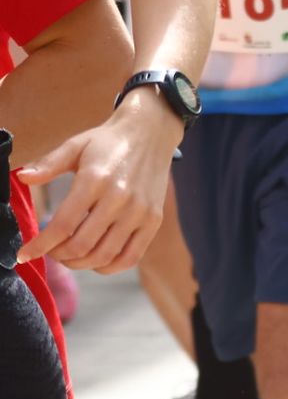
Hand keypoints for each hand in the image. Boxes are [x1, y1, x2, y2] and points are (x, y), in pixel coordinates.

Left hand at [15, 94, 183, 272]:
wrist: (151, 132)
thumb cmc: (108, 141)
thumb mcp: (76, 146)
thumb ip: (48, 164)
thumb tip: (22, 178)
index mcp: (96, 179)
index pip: (63, 225)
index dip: (40, 245)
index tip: (23, 255)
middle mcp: (120, 198)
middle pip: (81, 245)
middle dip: (57, 255)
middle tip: (50, 250)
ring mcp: (140, 211)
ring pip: (103, 256)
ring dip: (79, 263)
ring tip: (69, 254)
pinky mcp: (154, 220)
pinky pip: (130, 257)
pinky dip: (108, 266)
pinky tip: (95, 259)